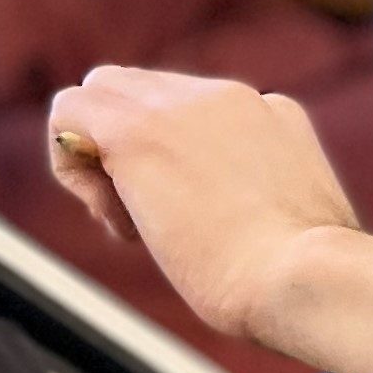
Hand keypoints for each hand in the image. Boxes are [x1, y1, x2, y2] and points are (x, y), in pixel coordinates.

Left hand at [47, 67, 360, 345]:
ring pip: (102, 93)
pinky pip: (69, 113)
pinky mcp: (136, 131)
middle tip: (154, 221)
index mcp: (274, 115)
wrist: (302, 279)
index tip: (198, 219)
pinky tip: (112, 215)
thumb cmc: (303, 277)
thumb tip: (239, 219)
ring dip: (101, 156)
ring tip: (133, 221)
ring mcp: (181, 108)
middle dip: (132, 153)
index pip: (195, 114)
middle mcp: (228, 97)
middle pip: (143, 93)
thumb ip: (267, 200)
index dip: (180, 164)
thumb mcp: (297, 222)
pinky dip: (72, 165)